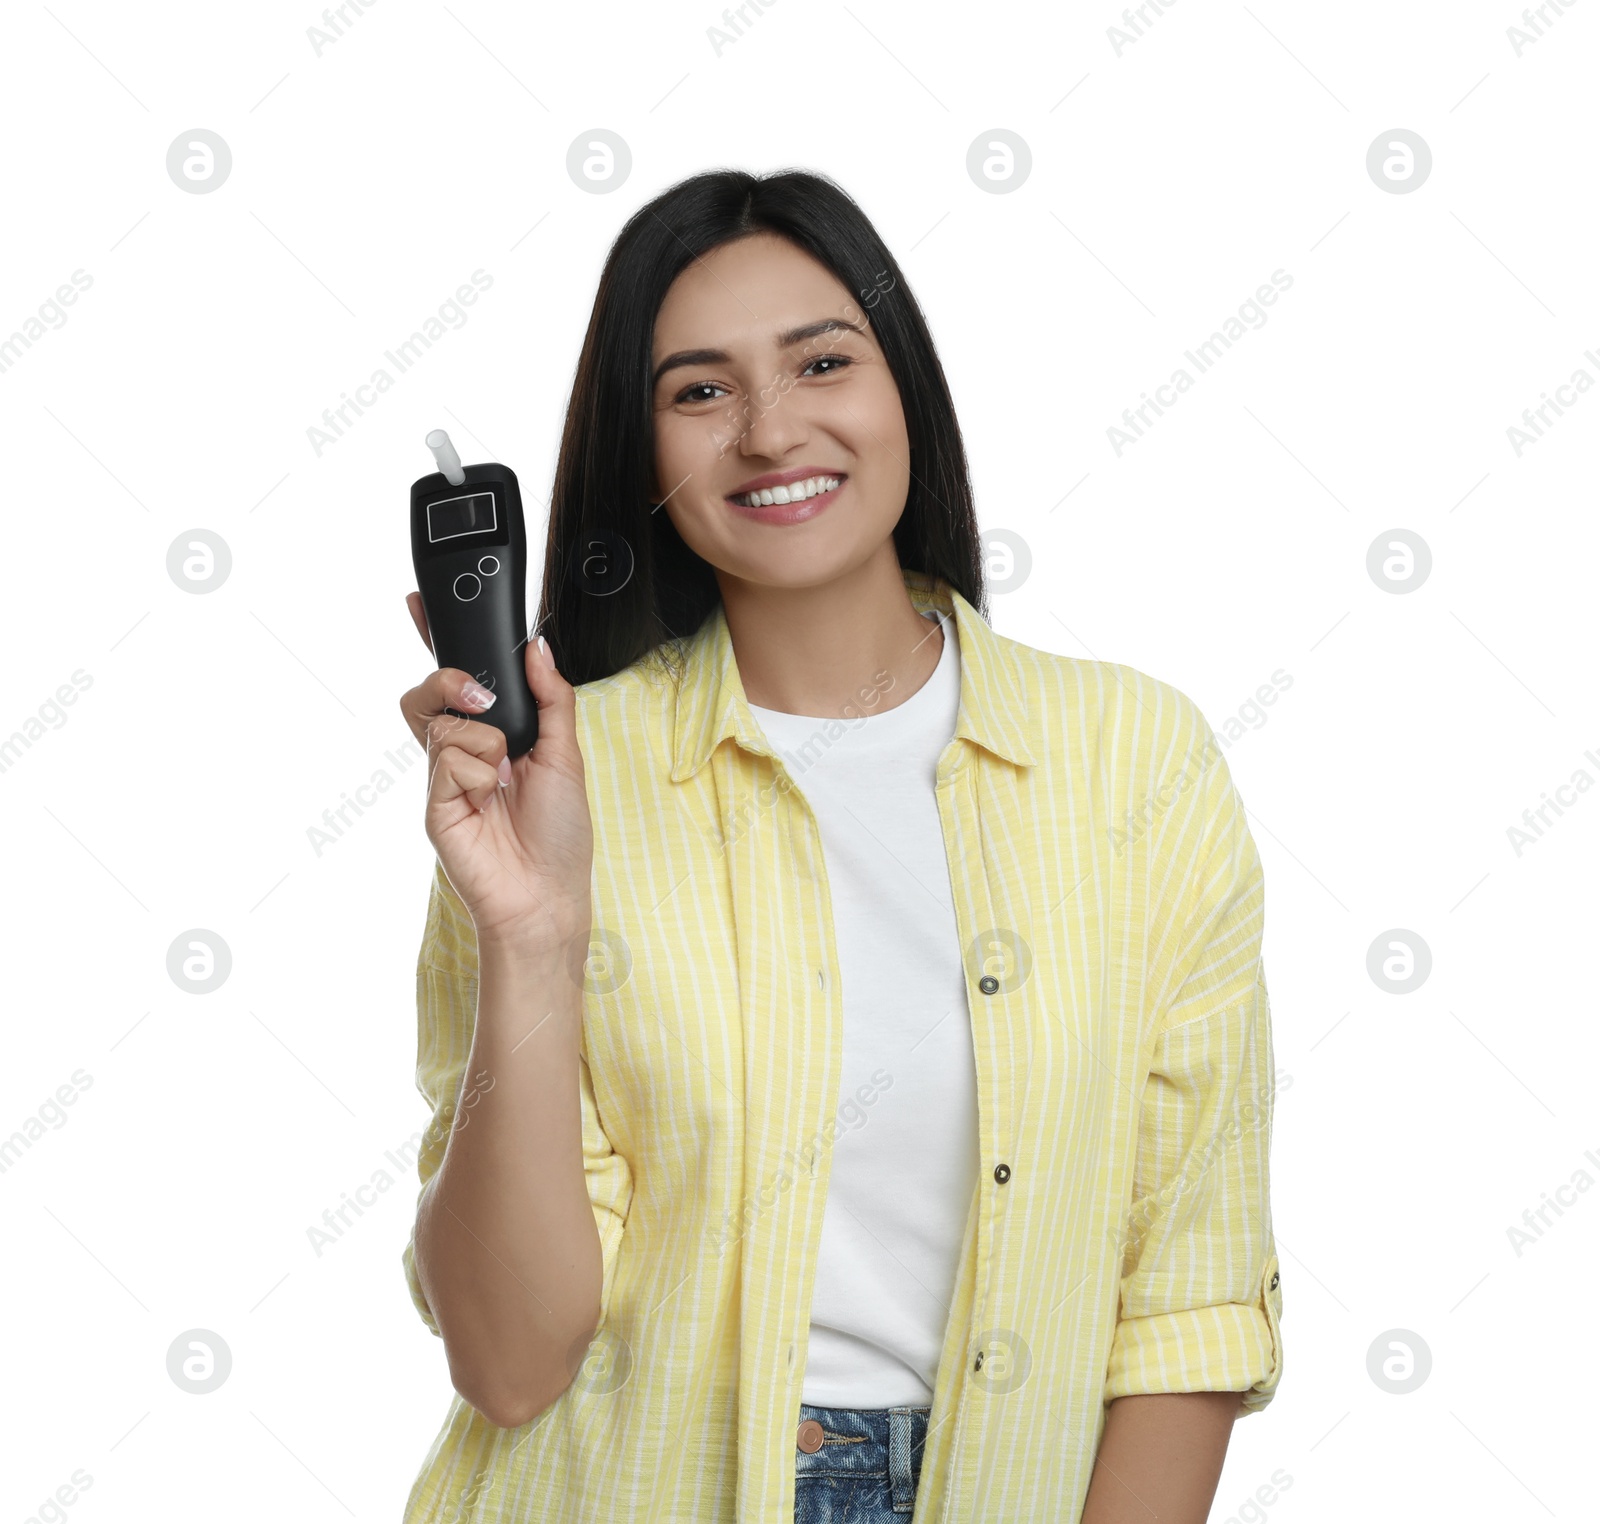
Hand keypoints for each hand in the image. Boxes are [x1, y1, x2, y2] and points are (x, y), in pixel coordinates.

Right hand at [399, 593, 592, 945]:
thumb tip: (539, 648)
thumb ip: (552, 699)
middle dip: (451, 678)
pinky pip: (445, 758)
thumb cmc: (559, 834)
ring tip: (505, 769)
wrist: (547, 894)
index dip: (437, 642)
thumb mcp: (568, 755)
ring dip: (483, 738)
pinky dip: (478, 772)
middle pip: (429, 691)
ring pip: (438, 719)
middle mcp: (464, 753)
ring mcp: (444, 777)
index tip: (421, 604)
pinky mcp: (433, 802)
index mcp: (495, 736)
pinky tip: (492, 797)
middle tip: (484, 701)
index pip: (459, 681)